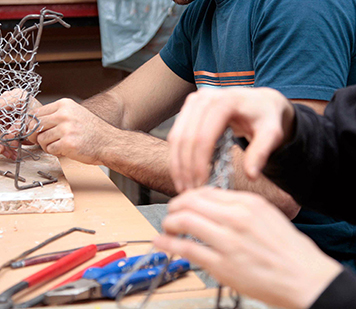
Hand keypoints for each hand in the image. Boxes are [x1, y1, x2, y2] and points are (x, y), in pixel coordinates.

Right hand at [0, 88, 41, 159]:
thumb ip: (19, 127)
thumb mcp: (30, 119)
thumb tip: (7, 138)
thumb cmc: (41, 113)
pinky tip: (11, 150)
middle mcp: (8, 102)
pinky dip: (6, 141)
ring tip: (9, 153)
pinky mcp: (8, 118)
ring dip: (2, 143)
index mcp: (15, 97)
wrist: (49, 116)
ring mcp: (7, 110)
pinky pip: (3, 131)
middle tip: (2, 150)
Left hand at [32, 98, 113, 164]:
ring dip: (48, 145)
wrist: (109, 142)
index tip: (37, 131)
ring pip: (40, 139)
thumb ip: (55, 115)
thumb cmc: (91, 131)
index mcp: (64, 105)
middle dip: (37, 135)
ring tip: (60, 144)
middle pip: (35, 125)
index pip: (36, 113)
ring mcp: (65, 129)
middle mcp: (64, 114)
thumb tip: (31, 123)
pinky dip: (56, 152)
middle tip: (46, 140)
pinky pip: (49, 149)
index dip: (33, 124)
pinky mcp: (67, 143)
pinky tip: (66, 149)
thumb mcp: (74, 114)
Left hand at [153, 187, 341, 308]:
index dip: (188, 196)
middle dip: (174, 206)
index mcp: (246, 203)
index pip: (205, 191)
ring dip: (169, 222)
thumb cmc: (289, 249)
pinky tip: (163, 242)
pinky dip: (169, 244)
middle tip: (171, 212)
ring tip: (167, 227)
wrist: (307, 279)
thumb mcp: (265, 214)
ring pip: (185, 221)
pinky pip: (187, 249)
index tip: (183, 202)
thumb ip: (237, 206)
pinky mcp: (222, 266)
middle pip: (190, 202)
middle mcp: (235, 218)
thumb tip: (210, 202)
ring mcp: (228, 242)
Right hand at [168, 87, 294, 191]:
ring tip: (184, 186)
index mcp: (225, 102)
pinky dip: (176, 156)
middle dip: (185, 167)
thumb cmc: (266, 118)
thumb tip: (251, 175)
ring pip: (176, 137)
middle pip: (186, 137)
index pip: (204, 137)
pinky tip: (182, 173)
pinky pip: (176, 134)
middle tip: (189, 191)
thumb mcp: (272, 134)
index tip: (202, 186)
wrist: (259, 101)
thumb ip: (261, 153)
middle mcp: (204, 97)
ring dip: (177, 164)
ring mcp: (194, 100)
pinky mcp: (189, 107)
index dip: (199, 164)